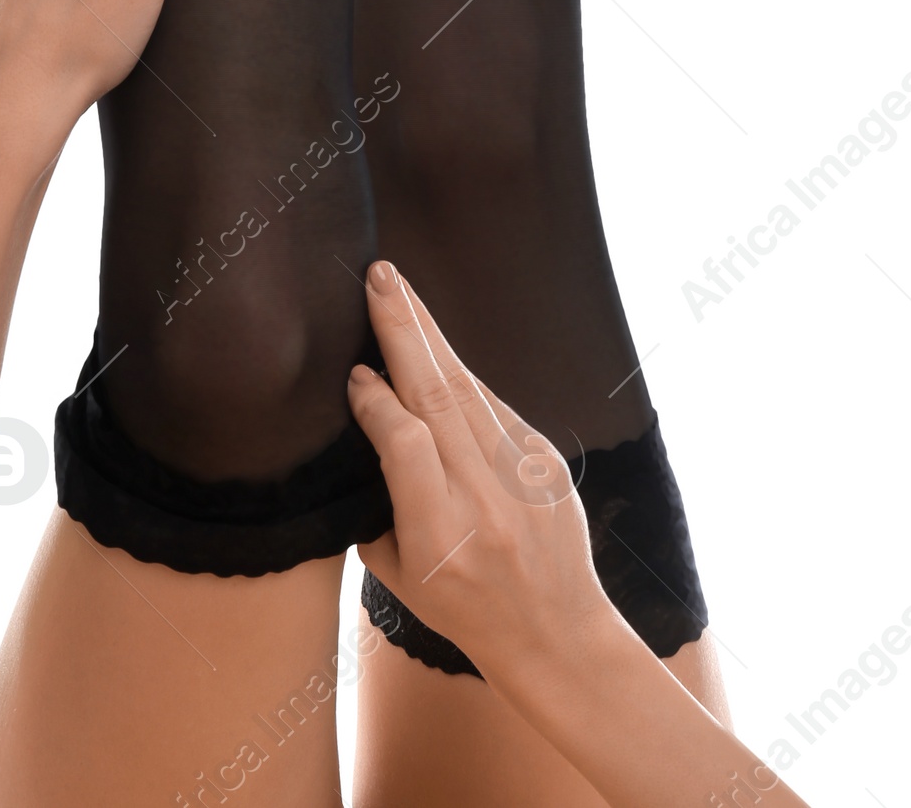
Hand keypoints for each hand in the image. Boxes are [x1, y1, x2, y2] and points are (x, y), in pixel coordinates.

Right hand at [347, 262, 615, 689]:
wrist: (556, 634)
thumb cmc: (463, 610)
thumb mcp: (400, 575)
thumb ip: (377, 503)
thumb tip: (366, 421)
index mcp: (441, 537)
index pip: (405, 443)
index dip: (376, 400)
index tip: (353, 371)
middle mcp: (487, 500)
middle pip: (439, 397)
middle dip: (405, 330)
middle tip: (380, 277)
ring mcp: (524, 478)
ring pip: (469, 388)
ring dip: (431, 335)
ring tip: (400, 291)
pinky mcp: (547, 462)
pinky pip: (495, 406)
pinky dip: (461, 377)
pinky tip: (438, 353)